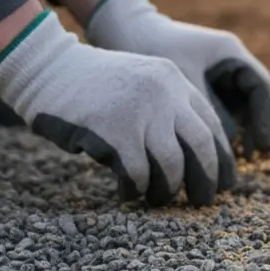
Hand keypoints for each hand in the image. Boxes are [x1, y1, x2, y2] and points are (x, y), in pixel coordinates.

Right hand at [0, 10, 236, 206]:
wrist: (46, 68)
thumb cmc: (93, 85)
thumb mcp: (141, 82)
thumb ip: (168, 109)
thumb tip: (194, 158)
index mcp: (175, 82)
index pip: (213, 125)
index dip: (222, 158)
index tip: (223, 182)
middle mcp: (164, 95)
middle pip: (202, 147)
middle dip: (206, 179)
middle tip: (202, 201)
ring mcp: (139, 112)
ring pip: (172, 165)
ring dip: (167, 190)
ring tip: (158, 199)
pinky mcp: (113, 132)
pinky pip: (138, 173)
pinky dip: (136, 189)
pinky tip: (128, 192)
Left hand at [84, 0, 269, 157]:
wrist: (119, 30)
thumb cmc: (149, 48)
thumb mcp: (181, 83)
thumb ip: (205, 114)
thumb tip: (222, 150)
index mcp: (229, 53)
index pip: (261, 88)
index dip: (267, 119)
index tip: (264, 147)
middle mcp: (227, 63)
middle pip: (252, 101)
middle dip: (253, 130)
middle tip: (251, 158)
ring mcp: (213, 74)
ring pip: (234, 109)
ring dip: (232, 133)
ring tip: (227, 160)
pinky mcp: (196, 85)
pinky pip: (213, 112)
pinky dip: (212, 131)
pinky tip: (204, 152)